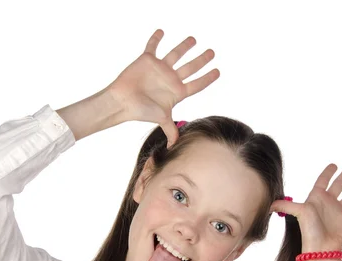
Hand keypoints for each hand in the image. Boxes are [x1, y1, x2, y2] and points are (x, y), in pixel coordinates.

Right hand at [108, 29, 219, 147]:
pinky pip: (153, 46)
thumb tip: (175, 148)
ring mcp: (160, 69)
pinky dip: (156, 38)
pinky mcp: (147, 60)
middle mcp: (170, 79)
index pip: (197, 84)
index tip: (218, 71)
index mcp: (177, 92)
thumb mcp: (161, 119)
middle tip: (212, 52)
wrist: (123, 102)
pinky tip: (162, 31)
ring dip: (184, 46)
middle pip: (191, 67)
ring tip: (194, 39)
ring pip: (176, 54)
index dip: (208, 78)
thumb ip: (171, 130)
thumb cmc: (141, 111)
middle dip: (202, 59)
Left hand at [269, 164, 341, 252]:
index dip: (328, 172)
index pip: (322, 181)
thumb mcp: (297, 212)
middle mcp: (328, 204)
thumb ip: (284, 205)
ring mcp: (339, 213)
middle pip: (338, 186)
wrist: (320, 250)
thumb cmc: (309, 231)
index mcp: (317, 199)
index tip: (334, 164)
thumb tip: (267, 204)